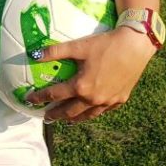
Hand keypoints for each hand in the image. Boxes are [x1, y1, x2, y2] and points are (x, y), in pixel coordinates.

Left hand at [26, 26, 156, 123]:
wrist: (135, 46)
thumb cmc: (105, 44)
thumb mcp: (78, 46)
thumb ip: (54, 52)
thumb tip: (33, 54)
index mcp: (81, 87)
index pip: (54, 95)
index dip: (40, 98)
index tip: (29, 100)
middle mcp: (93, 99)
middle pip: (69, 112)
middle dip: (56, 115)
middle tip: (46, 117)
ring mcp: (108, 101)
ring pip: (87, 115)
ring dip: (74, 119)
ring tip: (65, 120)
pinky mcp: (120, 99)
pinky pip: (103, 111)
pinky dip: (92, 113)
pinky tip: (89, 111)